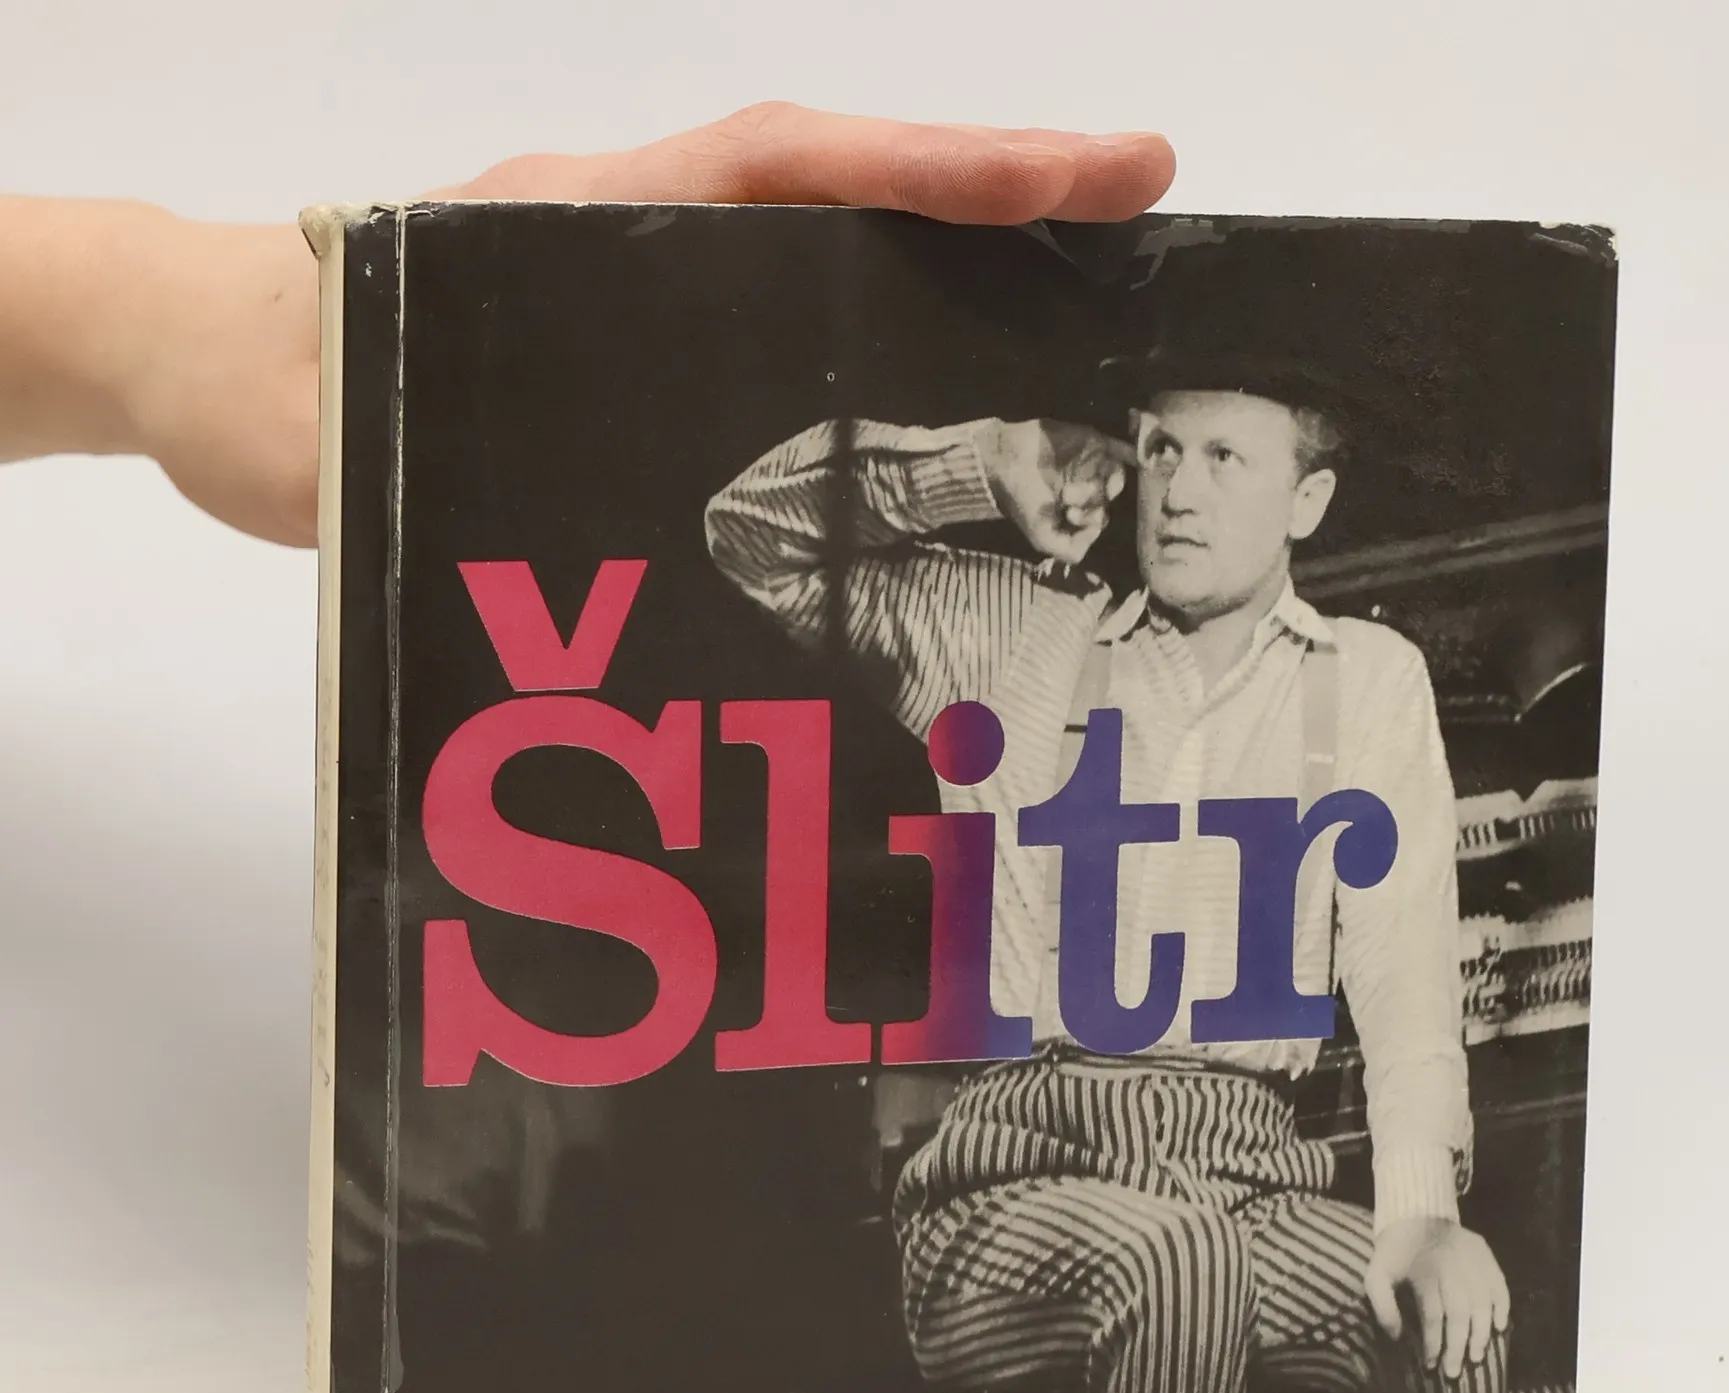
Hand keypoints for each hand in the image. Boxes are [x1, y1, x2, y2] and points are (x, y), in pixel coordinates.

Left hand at [7, 105, 1173, 547]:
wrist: (215, 368)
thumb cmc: (276, 377)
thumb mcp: (351, 411)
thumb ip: (430, 442)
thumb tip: (559, 519)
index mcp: (598, 224)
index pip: (803, 169)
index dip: (950, 172)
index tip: (1098, 175)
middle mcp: (645, 238)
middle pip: (852, 194)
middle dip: (1000, 203)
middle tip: (1144, 225)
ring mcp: (652, 287)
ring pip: (827, 256)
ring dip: (951, 270)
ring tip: (1081, 316)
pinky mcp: (642, 344)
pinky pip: (782, 321)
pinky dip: (869, 332)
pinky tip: (939, 399)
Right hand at [976, 417, 1133, 562]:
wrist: (1004, 461)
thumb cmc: (1021, 500)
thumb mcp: (1043, 539)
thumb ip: (1071, 551)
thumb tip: (1097, 534)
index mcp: (1079, 511)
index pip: (1099, 522)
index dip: (1088, 523)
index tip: (1067, 516)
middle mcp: (1089, 489)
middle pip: (1107, 502)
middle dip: (1087, 506)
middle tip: (1064, 499)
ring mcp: (1094, 465)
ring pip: (1115, 481)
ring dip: (1095, 490)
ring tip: (1069, 489)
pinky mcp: (1094, 442)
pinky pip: (1122, 450)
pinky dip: (1133, 454)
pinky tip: (1138, 458)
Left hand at [1363, 1216, 1509, 1378]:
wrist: (1415, 1214)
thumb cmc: (1395, 1251)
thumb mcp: (1376, 1274)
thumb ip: (1382, 1304)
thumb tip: (1396, 1336)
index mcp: (1425, 1274)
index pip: (1434, 1316)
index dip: (1433, 1343)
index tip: (1431, 1364)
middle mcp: (1452, 1269)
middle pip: (1460, 1313)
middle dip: (1458, 1346)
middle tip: (1454, 1372)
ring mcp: (1472, 1262)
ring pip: (1483, 1303)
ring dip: (1482, 1332)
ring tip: (1478, 1356)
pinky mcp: (1486, 1255)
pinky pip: (1500, 1284)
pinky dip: (1503, 1306)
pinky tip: (1500, 1327)